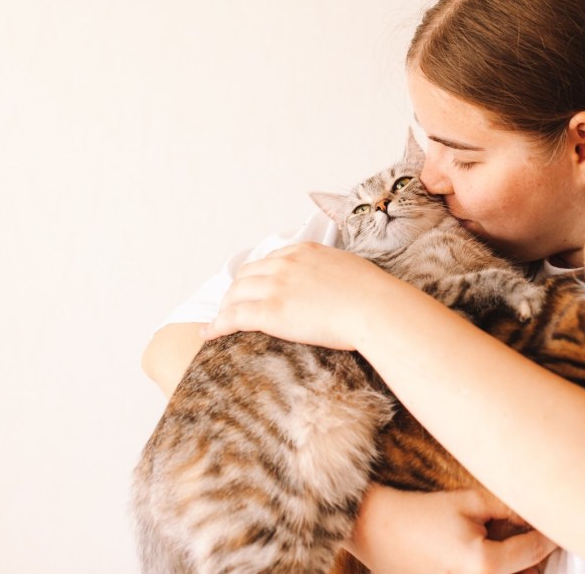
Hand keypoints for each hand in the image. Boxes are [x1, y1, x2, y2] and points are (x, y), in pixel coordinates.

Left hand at [198, 242, 419, 350]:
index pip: (269, 260)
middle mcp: (285, 264)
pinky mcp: (271, 312)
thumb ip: (334, 272)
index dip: (257, 275)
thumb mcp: (351, 270)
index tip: (254, 286)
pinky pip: (233, 317)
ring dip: (226, 307)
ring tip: (221, 321)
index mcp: (305, 251)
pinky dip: (216, 324)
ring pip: (236, 294)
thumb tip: (339, 285)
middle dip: (237, 290)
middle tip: (233, 306)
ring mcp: (276, 287)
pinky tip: (209, 333)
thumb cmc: (374, 295)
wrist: (375, 308)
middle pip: (247, 274)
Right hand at [347, 486, 556, 573]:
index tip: (558, 524)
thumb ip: (509, 509)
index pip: (535, 551)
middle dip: (533, 556)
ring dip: (515, 567)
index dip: (549, 535)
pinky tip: (480, 556)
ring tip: (500, 545)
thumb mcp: (469, 502)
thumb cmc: (422, 513)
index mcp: (486, 566)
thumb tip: (537, 514)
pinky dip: (491, 571)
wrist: (376, 531)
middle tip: (532, 533)